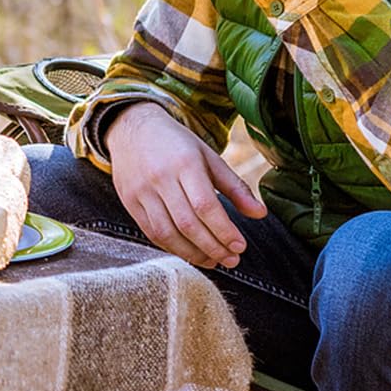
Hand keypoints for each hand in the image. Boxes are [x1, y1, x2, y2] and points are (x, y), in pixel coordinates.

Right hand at [106, 102, 265, 268]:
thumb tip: (260, 214)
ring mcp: (141, 192)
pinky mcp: (129, 203)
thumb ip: (235, 187)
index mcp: (185, 163)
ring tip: (213, 261)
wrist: (132, 130)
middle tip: (232, 260)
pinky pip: (151, 232)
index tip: (240, 247)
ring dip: (192, 253)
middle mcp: (160, 179)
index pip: (206, 206)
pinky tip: (190, 252)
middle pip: (187, 223)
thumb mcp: (209, 157)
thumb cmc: (177, 144)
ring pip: (167, 233)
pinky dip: (172, 247)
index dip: (224, 230)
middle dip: (212, 247)